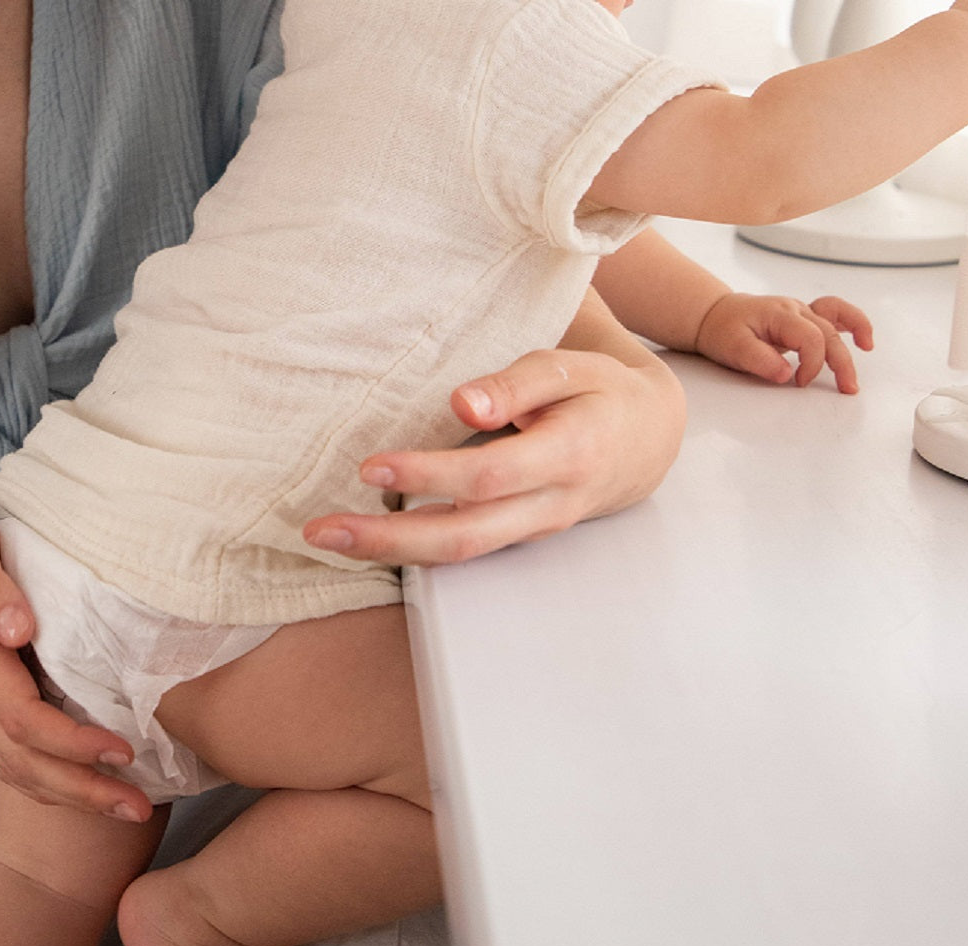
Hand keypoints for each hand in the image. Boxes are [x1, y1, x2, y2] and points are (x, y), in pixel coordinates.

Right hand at [0, 493, 152, 821]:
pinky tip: (85, 784)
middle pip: (22, 760)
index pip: (22, 718)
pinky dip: (50, 778)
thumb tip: (16, 629)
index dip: (72, 743)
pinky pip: (8, 756)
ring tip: (126, 807)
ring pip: (15, 767)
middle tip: (138, 807)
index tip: (122, 750)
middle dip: (81, 789)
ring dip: (71, 793)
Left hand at [303, 348, 685, 565]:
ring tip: (326, 538)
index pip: (487, 475)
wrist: (646, 441)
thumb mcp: (568, 368)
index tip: (370, 466)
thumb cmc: (600, 394)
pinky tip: (364, 537)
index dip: (428, 475)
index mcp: (566, 456)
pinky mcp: (515, 536)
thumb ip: (515, 384)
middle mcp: (548, 505)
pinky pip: (461, 551)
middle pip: (463, 535)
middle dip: (388, 541)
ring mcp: (532, 529)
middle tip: (320, 532)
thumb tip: (463, 403)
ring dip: (389, 552)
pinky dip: (410, 549)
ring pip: (459, 554)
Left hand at [693, 293, 873, 393]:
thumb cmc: (722, 329)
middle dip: (841, 361)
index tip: (799, 383)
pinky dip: (851, 322)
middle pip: (829, 333)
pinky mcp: (803, 319)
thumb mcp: (732, 347)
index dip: (812, 364)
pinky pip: (834, 314)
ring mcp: (801, 312)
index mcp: (780, 315)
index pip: (811, 338)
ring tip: (868, 349)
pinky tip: (862, 338)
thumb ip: (759, 360)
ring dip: (856, 333)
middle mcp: (796, 310)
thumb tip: (785, 373)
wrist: (714, 315)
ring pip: (836, 320)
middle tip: (847, 388)